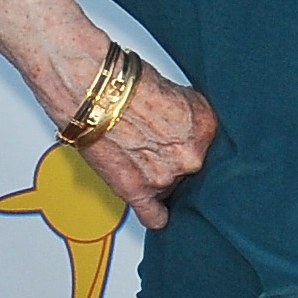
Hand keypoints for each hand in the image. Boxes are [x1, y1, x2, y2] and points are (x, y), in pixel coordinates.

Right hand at [86, 64, 217, 230]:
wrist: (88, 85)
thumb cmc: (121, 80)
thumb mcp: (173, 88)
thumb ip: (187, 115)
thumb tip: (184, 127)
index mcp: (205, 127)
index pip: (209, 145)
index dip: (189, 140)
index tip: (178, 137)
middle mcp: (189, 155)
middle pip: (191, 168)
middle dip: (173, 157)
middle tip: (152, 142)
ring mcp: (164, 176)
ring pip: (170, 187)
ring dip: (157, 175)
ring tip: (136, 153)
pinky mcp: (136, 191)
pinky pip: (153, 216)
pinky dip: (154, 215)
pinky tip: (155, 210)